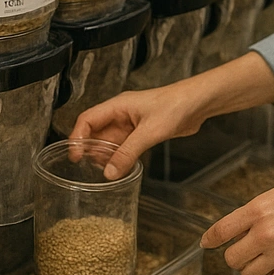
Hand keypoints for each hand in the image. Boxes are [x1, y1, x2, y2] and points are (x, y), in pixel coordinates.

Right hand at [72, 84, 206, 178]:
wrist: (199, 102)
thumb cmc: (176, 105)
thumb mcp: (150, 131)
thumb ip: (128, 153)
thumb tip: (109, 172)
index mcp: (118, 106)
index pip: (87, 119)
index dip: (77, 137)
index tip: (74, 156)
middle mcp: (121, 114)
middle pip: (96, 132)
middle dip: (90, 150)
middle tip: (87, 169)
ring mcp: (132, 124)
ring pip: (110, 141)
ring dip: (105, 155)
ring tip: (103, 172)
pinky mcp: (143, 132)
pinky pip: (124, 146)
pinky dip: (119, 157)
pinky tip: (119, 168)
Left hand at [201, 170, 273, 274]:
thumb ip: (260, 210)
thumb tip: (244, 225)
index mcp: (259, 209)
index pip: (222, 230)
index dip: (211, 239)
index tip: (206, 243)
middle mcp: (266, 233)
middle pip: (232, 258)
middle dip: (236, 254)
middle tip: (245, 249)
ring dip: (252, 268)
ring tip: (263, 258)